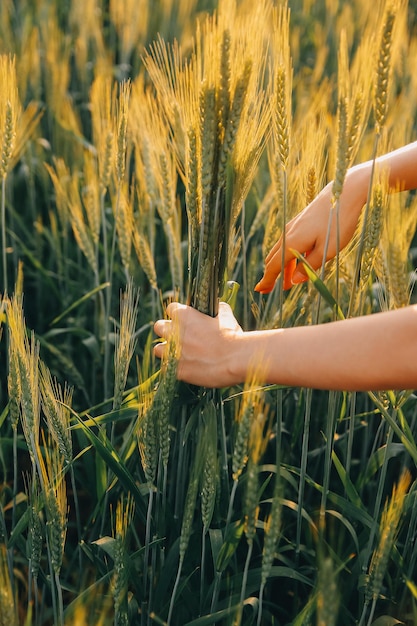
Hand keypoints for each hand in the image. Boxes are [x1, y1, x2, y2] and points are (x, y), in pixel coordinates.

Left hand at [154, 301, 243, 387]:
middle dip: (167, 331)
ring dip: (167, 350)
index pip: (171, 309)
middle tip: (179, 336)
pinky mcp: (177, 370)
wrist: (235, 359)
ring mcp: (173, 351)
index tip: (186, 320)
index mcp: (184, 315)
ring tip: (179, 354)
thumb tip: (218, 309)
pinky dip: (174, 368)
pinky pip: (166, 368)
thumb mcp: (226, 315)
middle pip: (159, 327)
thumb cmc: (232, 335)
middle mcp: (174, 332)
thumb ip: (216, 310)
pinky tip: (185, 367)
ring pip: (158, 349)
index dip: (179, 314)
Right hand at [255, 164, 369, 292]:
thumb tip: (294, 280)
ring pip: (281, 250)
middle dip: (271, 275)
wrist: (344, 191)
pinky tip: (298, 260)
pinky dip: (288, 255)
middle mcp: (288, 233)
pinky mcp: (301, 221)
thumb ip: (310, 266)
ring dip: (282, 266)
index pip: (274, 266)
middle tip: (270, 290)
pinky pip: (288, 242)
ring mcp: (293, 225)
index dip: (267, 280)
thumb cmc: (339, 221)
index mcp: (292, 242)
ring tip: (288, 280)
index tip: (260, 291)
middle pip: (274, 258)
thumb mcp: (328, 250)